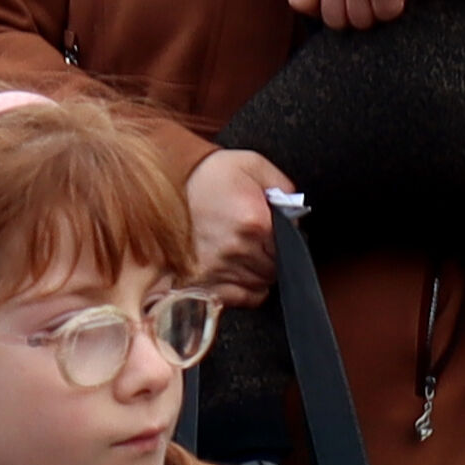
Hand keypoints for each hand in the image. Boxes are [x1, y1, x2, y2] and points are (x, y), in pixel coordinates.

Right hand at [180, 147, 287, 307]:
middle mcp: (238, 250)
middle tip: (257, 240)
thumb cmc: (210, 175)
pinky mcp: (202, 283)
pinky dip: (243, 289)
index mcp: (255, 222)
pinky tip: (235, 270)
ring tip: (242, 251)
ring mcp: (219, 270)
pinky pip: (240, 299)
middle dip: (272, 256)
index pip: (292, 248)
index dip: (286, 241)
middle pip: (275, 269)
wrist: (167, 184)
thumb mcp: (253, 165)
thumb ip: (283, 187)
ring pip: (259, 285)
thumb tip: (297, 210)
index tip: (273, 233)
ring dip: (256, 272)